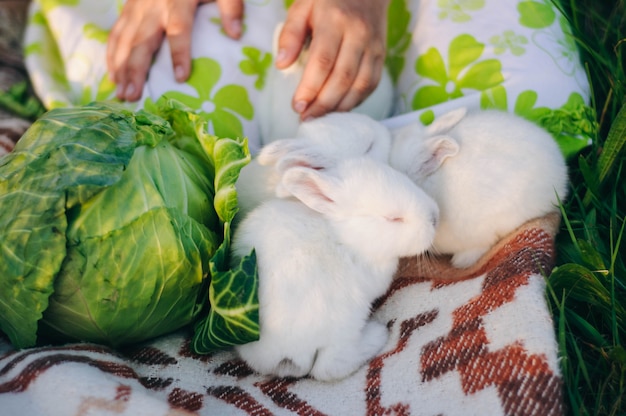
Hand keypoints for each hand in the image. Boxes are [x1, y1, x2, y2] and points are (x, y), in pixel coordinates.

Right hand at [106, 0, 244, 101]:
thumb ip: (230, 6)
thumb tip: (236, 34)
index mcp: (177, 1)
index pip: (178, 30)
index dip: (180, 53)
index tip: (181, 77)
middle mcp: (152, 6)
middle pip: (142, 41)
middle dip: (136, 69)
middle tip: (132, 96)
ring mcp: (136, 8)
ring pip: (125, 40)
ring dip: (121, 68)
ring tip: (121, 94)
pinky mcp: (128, 9)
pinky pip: (116, 34)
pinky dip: (112, 56)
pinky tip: (113, 76)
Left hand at [276, 0, 388, 119]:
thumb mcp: (303, 7)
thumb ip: (290, 34)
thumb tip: (281, 65)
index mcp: (335, 20)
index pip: (323, 61)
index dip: (310, 88)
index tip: (297, 106)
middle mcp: (359, 34)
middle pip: (342, 78)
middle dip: (323, 103)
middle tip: (306, 117)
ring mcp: (374, 46)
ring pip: (360, 85)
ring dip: (339, 107)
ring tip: (321, 117)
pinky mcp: (382, 55)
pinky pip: (372, 84)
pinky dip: (356, 101)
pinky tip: (339, 108)